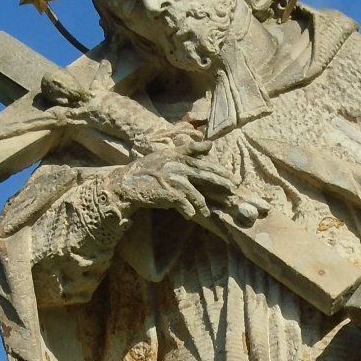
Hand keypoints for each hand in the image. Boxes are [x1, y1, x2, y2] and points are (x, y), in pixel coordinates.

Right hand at [116, 146, 267, 225]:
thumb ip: (188, 150)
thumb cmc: (147, 170)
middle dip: (221, 183)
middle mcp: (178, 166)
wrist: (127, 182)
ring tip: (207, 213)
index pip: (204, 162)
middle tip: (233, 189)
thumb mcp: (167, 155)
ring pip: (196, 194)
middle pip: (205, 175)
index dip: (219, 169)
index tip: (233, 177)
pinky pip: (184, 204)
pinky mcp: (168, 193)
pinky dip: (188, 210)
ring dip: (202, 205)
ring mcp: (174, 179)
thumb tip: (210, 146)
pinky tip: (190, 215)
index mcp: (179, 156)